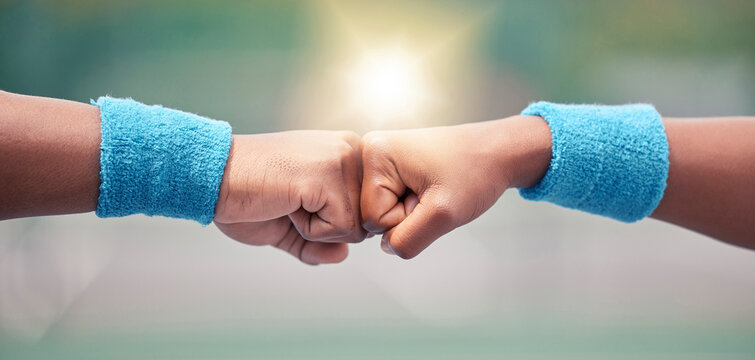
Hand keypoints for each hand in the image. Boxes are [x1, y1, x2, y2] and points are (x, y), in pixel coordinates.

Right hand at [214, 131, 365, 263]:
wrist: (212, 178)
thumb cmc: (247, 196)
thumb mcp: (290, 226)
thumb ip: (320, 243)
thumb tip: (344, 255)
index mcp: (347, 153)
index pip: (366, 211)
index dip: (330, 223)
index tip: (296, 200)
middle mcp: (351, 150)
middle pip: (365, 222)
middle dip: (325, 228)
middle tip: (289, 201)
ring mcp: (342, 159)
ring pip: (356, 228)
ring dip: (315, 229)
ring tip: (287, 199)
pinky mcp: (328, 174)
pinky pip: (339, 228)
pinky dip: (307, 229)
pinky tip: (285, 202)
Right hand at [360, 115, 550, 258]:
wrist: (496, 152)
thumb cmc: (475, 172)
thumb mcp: (443, 215)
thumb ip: (407, 240)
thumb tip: (386, 247)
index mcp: (374, 153)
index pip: (373, 218)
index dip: (405, 218)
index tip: (431, 195)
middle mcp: (368, 150)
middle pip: (371, 215)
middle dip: (405, 215)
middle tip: (432, 193)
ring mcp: (377, 157)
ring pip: (380, 212)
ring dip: (408, 211)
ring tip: (431, 189)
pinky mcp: (387, 166)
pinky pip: (388, 203)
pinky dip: (410, 203)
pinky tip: (427, 188)